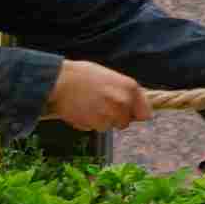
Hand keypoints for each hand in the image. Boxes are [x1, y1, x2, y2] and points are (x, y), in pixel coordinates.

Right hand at [38, 62, 152, 134]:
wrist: (58, 81)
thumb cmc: (82, 75)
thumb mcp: (110, 77)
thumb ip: (124, 91)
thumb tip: (133, 104)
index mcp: (130, 87)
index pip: (145, 114)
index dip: (135, 114)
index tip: (128, 113)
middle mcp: (124, 102)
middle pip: (126, 122)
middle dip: (116, 118)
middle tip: (101, 106)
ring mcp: (110, 114)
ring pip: (109, 126)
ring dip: (101, 121)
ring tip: (89, 106)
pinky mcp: (95, 124)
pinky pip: (95, 128)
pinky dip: (88, 123)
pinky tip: (81, 110)